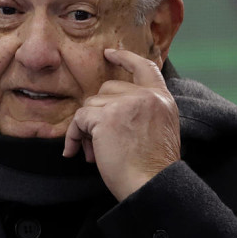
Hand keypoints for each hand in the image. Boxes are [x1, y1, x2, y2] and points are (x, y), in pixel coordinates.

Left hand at [62, 48, 180, 200]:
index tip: (109, 53)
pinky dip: (74, 136)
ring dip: (85, 128)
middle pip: (107, 90)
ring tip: (92, 151)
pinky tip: (76, 151)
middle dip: (97, 113)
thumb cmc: (151, 167)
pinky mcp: (107, 116)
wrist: (151, 184)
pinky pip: (79, 119)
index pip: (146, 67)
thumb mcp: (158, 130)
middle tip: (96, 141)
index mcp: (162, 99)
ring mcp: (127, 104)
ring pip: (91, 104)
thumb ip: (142, 111)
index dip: (126, 58)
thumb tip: (106, 106)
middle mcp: (147, 97)